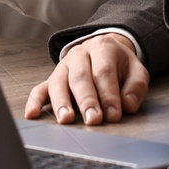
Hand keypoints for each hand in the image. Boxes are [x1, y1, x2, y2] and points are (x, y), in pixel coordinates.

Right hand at [24, 34, 147, 124]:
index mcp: (102, 48)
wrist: (104, 49)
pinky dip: (35, 101)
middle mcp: (79, 54)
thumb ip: (136, 87)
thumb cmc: (120, 65)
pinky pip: (40, 88)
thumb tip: (128, 105)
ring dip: (61, 102)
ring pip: (58, 82)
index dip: (109, 94)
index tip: (114, 115)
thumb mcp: (136, 70)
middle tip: (93, 119)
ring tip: (66, 119)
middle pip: (80, 77)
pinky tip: (32, 114)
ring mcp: (63, 66)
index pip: (104, 72)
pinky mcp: (52, 78)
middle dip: (86, 100)